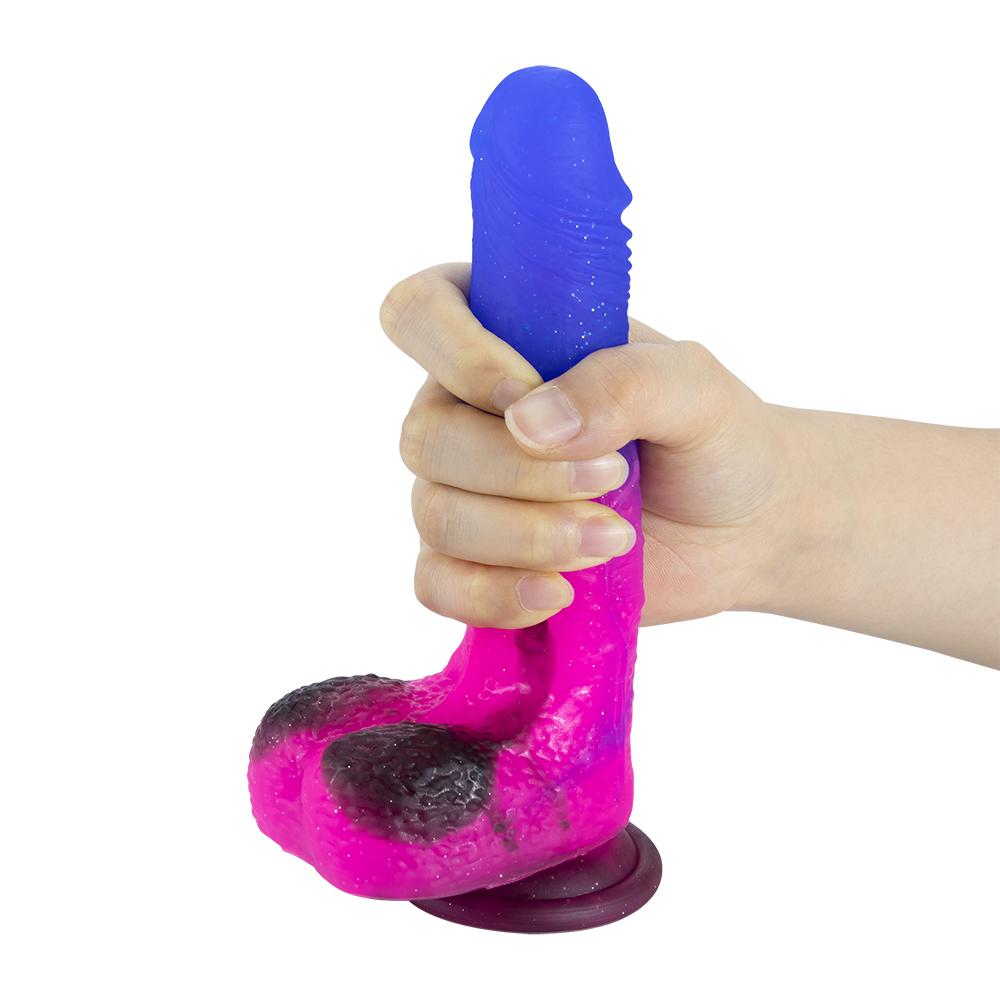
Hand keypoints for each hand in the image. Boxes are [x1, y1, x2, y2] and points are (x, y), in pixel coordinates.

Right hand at [380, 262, 791, 629]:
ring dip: (524, 537)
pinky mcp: (477, 564)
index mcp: (506, 338)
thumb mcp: (694, 387)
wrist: (742, 528)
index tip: (525, 393)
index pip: (419, 312)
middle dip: (519, 472)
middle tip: (613, 480)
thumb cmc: (714, 438)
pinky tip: (558, 596)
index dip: (455, 353)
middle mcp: (467, 410)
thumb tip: (527, 422)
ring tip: (612, 540)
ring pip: (436, 516)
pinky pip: (437, 586)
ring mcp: (465, 491)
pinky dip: (492, 596)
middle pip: (425, 438)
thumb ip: (623, 382)